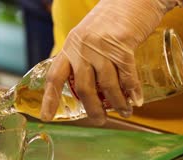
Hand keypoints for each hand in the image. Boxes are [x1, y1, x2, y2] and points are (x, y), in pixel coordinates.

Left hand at [40, 0, 182, 124]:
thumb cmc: (111, 18)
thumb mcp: (87, 36)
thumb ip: (84, 57)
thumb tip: (87, 85)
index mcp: (70, 47)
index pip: (55, 77)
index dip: (49, 98)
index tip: (46, 117)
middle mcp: (82, 48)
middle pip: (83, 88)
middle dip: (92, 109)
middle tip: (100, 120)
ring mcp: (102, 47)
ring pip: (106, 85)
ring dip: (117, 103)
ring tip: (124, 111)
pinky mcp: (123, 45)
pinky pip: (127, 75)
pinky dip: (132, 91)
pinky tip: (136, 100)